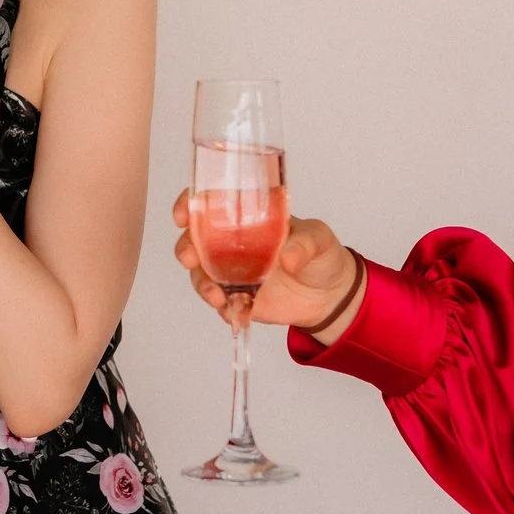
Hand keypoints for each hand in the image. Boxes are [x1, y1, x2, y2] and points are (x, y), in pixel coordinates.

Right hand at [171, 192, 359, 334]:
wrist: (330, 295)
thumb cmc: (321, 255)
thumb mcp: (318, 238)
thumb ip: (304, 243)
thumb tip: (287, 257)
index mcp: (248, 218)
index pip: (210, 204)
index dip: (190, 205)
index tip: (183, 214)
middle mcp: (233, 243)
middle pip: (194, 240)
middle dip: (186, 248)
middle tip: (190, 257)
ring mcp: (232, 271)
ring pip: (201, 274)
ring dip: (202, 283)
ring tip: (217, 296)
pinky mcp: (237, 297)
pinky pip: (219, 301)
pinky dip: (221, 306)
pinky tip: (232, 309)